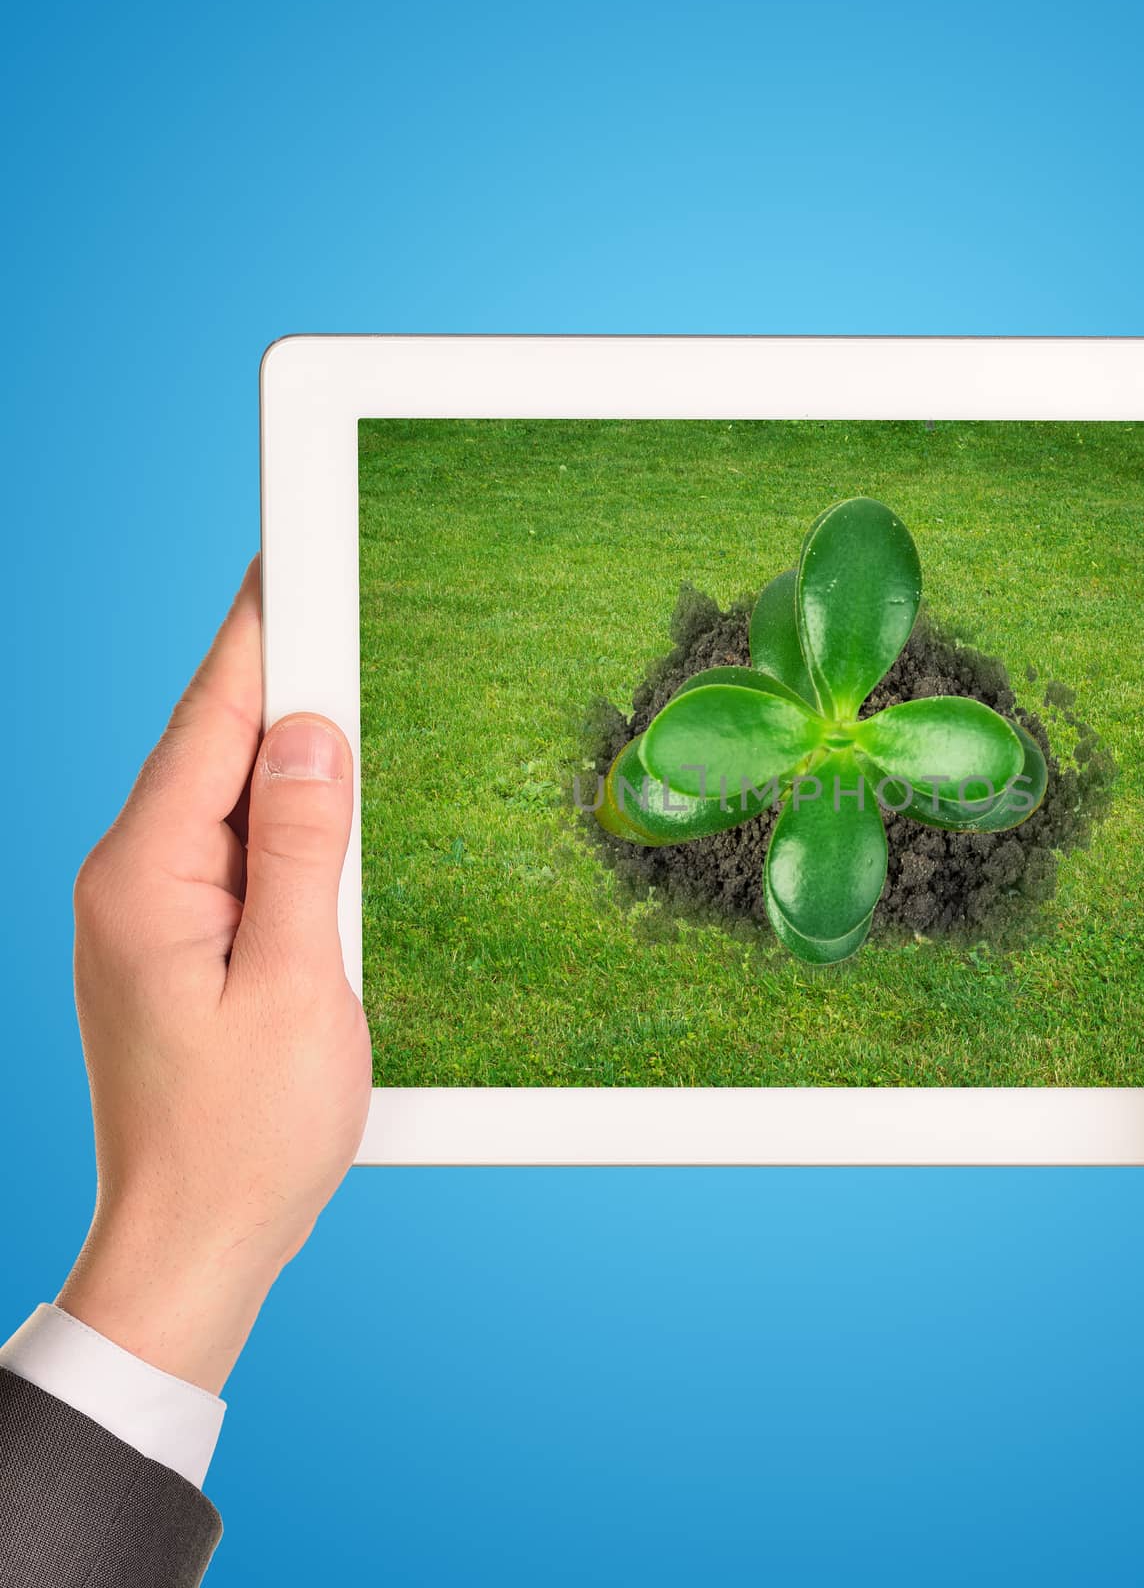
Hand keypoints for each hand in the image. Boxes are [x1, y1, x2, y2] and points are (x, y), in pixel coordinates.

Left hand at [57, 560, 370, 1394]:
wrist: (191, 1246)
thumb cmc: (245, 1136)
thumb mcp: (296, 984)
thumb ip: (298, 848)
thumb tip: (307, 736)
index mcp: (146, 877)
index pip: (210, 721)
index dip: (259, 635)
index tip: (291, 560)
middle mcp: (130, 881)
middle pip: (210, 747)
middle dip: (277, 676)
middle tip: (341, 606)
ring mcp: (147, 915)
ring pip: (223, 799)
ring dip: (284, 751)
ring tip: (348, 697)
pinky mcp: (175, 946)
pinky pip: (231, 852)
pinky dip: (279, 819)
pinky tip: (322, 810)